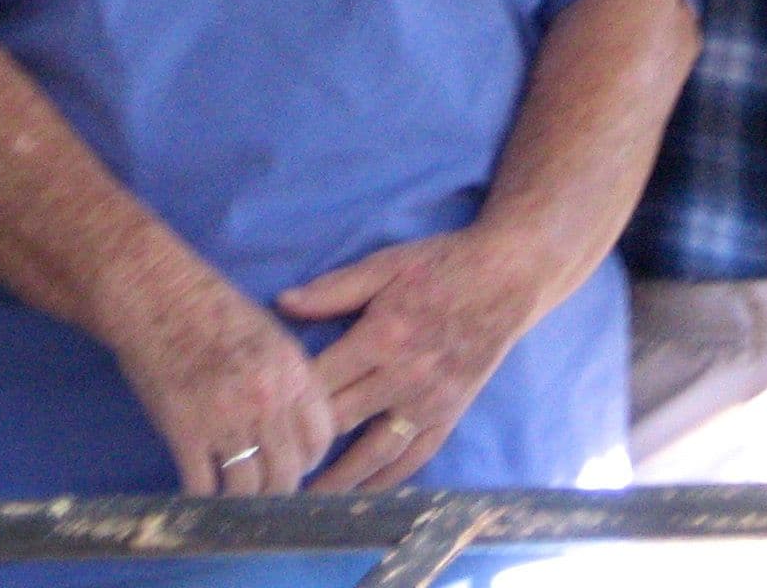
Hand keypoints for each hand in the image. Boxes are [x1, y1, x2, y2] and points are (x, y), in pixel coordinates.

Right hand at [104, 255, 335, 495]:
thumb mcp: (269, 334)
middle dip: (277, 487)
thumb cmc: (209, 307)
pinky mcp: (184, 432)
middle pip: (287, 473)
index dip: (309, 459)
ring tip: (231, 492)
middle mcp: (265, 399)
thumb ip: (289, 379)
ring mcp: (225, 418)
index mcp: (291, 371)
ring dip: (241, 498)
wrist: (155, 293)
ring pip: (247, 488)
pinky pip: (203, 486)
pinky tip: (199, 487)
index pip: (320, 438)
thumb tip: (296, 427)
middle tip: (262, 486)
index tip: (294, 464)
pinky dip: (202, 495)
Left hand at [279, 227, 551, 490]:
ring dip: (342, 479)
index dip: (289, 404)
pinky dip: (389, 480)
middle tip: (271, 468)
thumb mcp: (384, 265)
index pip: (323, 381)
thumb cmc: (440, 265)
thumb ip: (333, 289)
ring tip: (309, 501)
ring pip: (376, 452)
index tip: (260, 422)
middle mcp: (403, 376)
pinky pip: (416, 456)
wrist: (506, 277)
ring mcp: (429, 401)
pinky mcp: (450, 413)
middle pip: (342, 421)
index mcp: (381, 336)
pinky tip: (366, 495)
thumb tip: (283, 303)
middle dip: (306, 447)